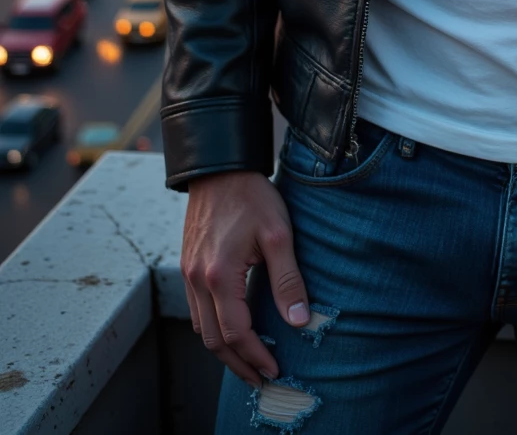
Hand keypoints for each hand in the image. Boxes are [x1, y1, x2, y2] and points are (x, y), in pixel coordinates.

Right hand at [181, 170, 309, 386]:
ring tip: (248, 361)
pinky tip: (230, 329)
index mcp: (219, 276)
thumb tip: (299, 321)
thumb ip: (288, 280)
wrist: (219, 168)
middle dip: (238, 364)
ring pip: (201, 329)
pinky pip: (196, 311)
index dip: (256, 356)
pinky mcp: (188, 266)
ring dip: (223, 351)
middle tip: (261, 377)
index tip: (275, 369)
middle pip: (213, 341)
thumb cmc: (251, 196)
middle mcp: (197, 280)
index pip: (236, 333)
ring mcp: (188, 274)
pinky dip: (212, 329)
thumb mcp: (278, 234)